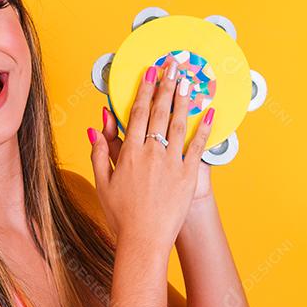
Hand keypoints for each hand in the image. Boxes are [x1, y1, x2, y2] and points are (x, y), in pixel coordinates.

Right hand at [87, 58, 215, 253]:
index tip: (150, 73)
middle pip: (160, 112)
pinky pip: (198, 146)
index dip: (145, 91)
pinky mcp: (189, 176)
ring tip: (188, 80)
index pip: (138, 114)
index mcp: (129, 153)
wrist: (144, 240)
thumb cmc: (120, 215)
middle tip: (172, 66)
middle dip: (166, 86)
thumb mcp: (102, 182)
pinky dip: (205, 127)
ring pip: (180, 124)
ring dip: (184, 99)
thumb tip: (96, 126)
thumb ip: (100, 152)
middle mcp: (151, 153)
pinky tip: (209, 111)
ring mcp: (172, 163)